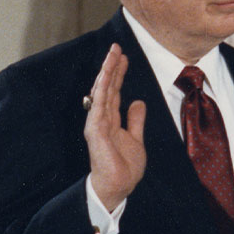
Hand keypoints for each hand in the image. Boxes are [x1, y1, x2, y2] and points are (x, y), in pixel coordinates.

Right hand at [84, 44, 146, 210]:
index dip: (119, 74)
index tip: (124, 57)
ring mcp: (97, 123)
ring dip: (107, 71)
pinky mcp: (96, 130)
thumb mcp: (136, 139)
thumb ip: (135, 120)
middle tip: (117, 47)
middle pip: (106, 87)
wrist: (118, 186)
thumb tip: (138, 102)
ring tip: (112, 54)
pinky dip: (102, 88)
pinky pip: (99, 104)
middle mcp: (101, 118)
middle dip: (112, 66)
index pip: (114, 91)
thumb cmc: (124, 168)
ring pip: (102, 91)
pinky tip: (106, 73)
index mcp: (111, 120)